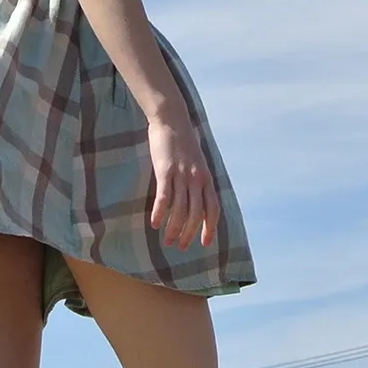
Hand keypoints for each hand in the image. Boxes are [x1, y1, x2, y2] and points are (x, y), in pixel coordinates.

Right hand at [146, 113, 220, 250]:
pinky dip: (159, 212)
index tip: (204, 243)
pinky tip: (154, 223)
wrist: (172, 119)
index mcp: (206, 178)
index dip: (209, 227)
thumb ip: (197, 181)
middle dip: (189, 233)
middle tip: (181, 247)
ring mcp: (181, 175)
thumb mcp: (196, 163)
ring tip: (167, 241)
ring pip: (179, 209)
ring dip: (174, 228)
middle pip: (196, 213)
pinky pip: (164, 197)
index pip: (212, 209)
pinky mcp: (165, 170)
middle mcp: (196, 179)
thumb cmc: (183, 142)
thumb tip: (196, 200)